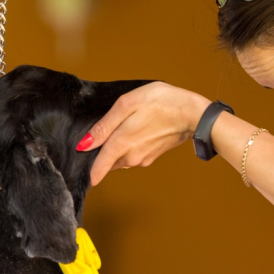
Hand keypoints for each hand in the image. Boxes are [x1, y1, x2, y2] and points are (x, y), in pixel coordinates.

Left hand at [80, 82, 211, 184]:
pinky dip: (130, 147)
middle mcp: (131, 158)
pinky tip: (137, 130)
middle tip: (102, 135)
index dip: (87, 170)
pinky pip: (134, 156)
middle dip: (101, 155)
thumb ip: (104, 126)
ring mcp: (144, 158)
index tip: (80, 169)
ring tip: (122, 128)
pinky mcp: (153, 156)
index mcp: (121, 145)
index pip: (97, 169)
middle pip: (107, 163)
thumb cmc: (162, 103)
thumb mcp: (127, 105)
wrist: (193, 113)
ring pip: (120, 160)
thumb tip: (85, 144)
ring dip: (116, 150)